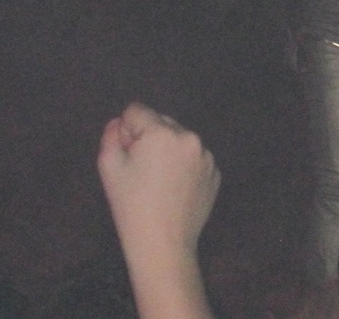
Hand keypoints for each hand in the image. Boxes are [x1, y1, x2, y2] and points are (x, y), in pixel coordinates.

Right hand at [97, 103, 220, 256]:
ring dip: (169, 150)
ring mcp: (207, 155)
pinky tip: (175, 189)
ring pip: (180, 139)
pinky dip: (185, 166)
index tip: (127, 153)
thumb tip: (121, 123)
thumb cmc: (131, 205)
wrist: (163, 242)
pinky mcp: (215, 172)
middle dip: (149, 137)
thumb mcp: (109, 167)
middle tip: (142, 170)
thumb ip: (112, 135)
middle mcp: (190, 137)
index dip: (126, 130)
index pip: (137, 111)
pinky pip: (195, 158)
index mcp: (162, 132)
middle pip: (161, 122)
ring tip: (159, 182)